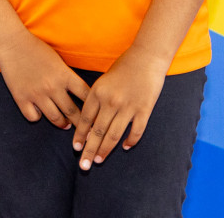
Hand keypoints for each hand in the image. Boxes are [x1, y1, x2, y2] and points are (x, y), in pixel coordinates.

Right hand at [0, 31, 89, 128]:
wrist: (12, 44)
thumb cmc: (36, 49)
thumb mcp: (58, 60)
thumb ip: (67, 77)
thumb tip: (79, 94)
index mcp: (64, 75)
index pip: (85, 96)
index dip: (93, 108)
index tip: (97, 115)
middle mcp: (52, 87)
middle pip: (73, 111)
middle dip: (81, 123)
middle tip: (86, 130)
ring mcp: (37, 94)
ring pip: (55, 118)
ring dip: (62, 123)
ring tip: (65, 125)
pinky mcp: (21, 98)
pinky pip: (34, 117)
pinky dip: (37, 117)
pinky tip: (40, 113)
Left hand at [71, 48, 167, 169]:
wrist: (147, 57)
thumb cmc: (123, 66)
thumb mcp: (103, 80)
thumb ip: (96, 99)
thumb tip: (90, 123)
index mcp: (98, 92)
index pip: (86, 119)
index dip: (80, 136)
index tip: (76, 148)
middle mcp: (111, 101)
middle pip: (97, 132)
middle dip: (90, 151)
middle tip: (83, 166)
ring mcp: (128, 106)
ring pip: (114, 135)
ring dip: (105, 150)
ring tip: (99, 161)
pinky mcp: (144, 109)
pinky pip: (136, 131)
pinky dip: (130, 141)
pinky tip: (125, 147)